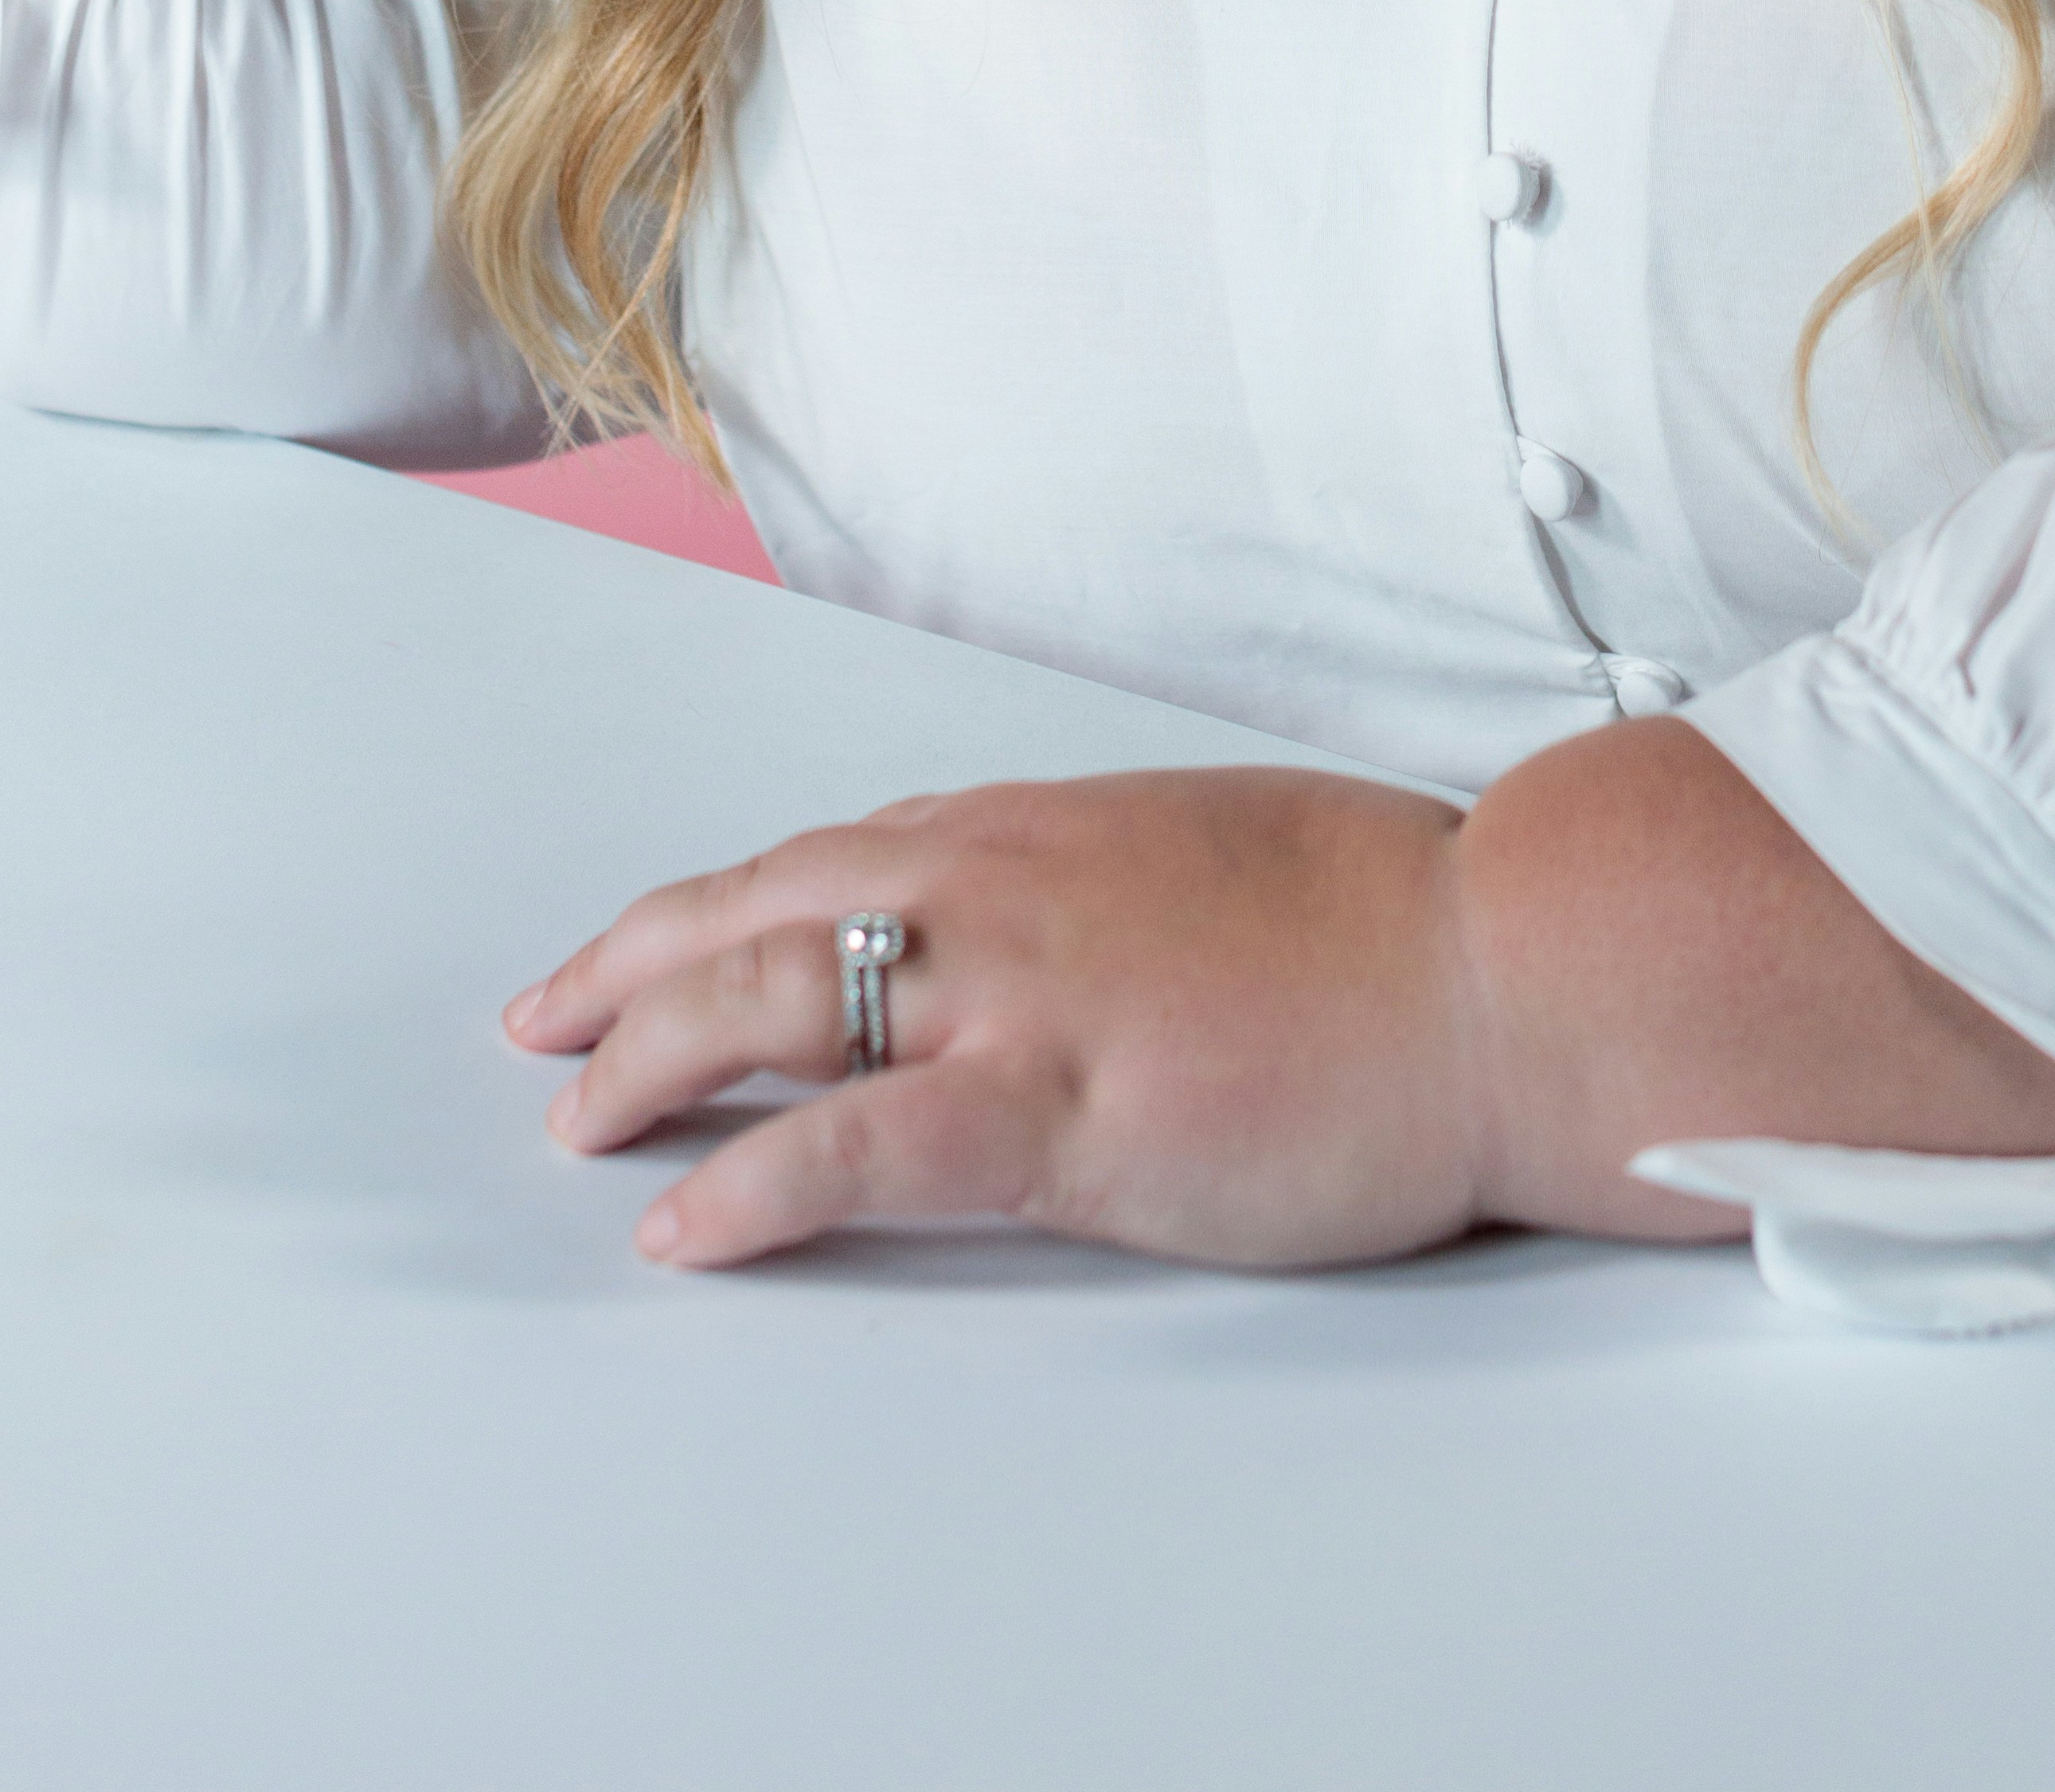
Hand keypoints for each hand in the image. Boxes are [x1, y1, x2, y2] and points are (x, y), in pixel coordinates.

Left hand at [509, 768, 1524, 1273]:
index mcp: (1046, 829)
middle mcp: (1005, 885)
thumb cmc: (1395, 921)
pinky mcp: (1065, 1109)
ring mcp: (1027, 992)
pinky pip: (863, 1145)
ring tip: (575, 1123)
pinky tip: (686, 1224)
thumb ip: (1111, 881)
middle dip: (628, 970)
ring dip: (647, 1059)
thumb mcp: (1219, 854)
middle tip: (548, 1028)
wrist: (1506, 963)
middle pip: (758, 911)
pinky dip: (753, 1182)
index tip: (646, 948)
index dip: (719, 906)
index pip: (832, 857)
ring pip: (773, 1000)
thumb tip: (1070, 916)